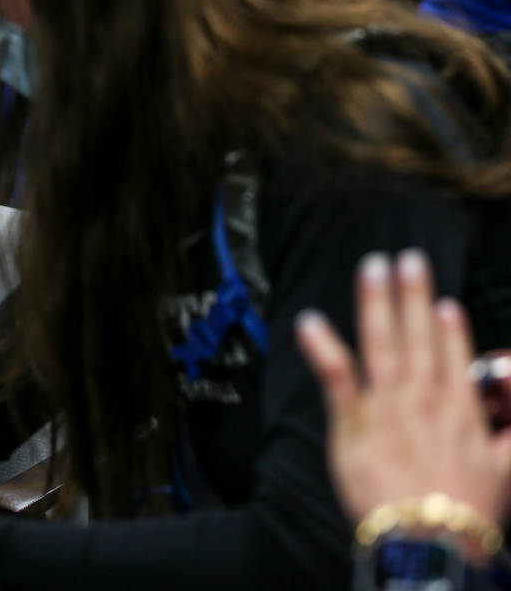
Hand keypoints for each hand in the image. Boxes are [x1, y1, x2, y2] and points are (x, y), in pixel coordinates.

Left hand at [297, 250, 510, 530]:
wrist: (428, 540)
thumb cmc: (464, 513)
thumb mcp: (507, 470)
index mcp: (460, 410)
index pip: (454, 357)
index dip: (449, 328)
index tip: (444, 303)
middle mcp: (424, 399)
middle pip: (418, 337)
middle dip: (412, 296)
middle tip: (408, 261)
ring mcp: (387, 407)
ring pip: (381, 343)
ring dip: (377, 303)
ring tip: (373, 269)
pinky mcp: (353, 422)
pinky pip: (336, 376)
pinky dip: (323, 346)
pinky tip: (310, 321)